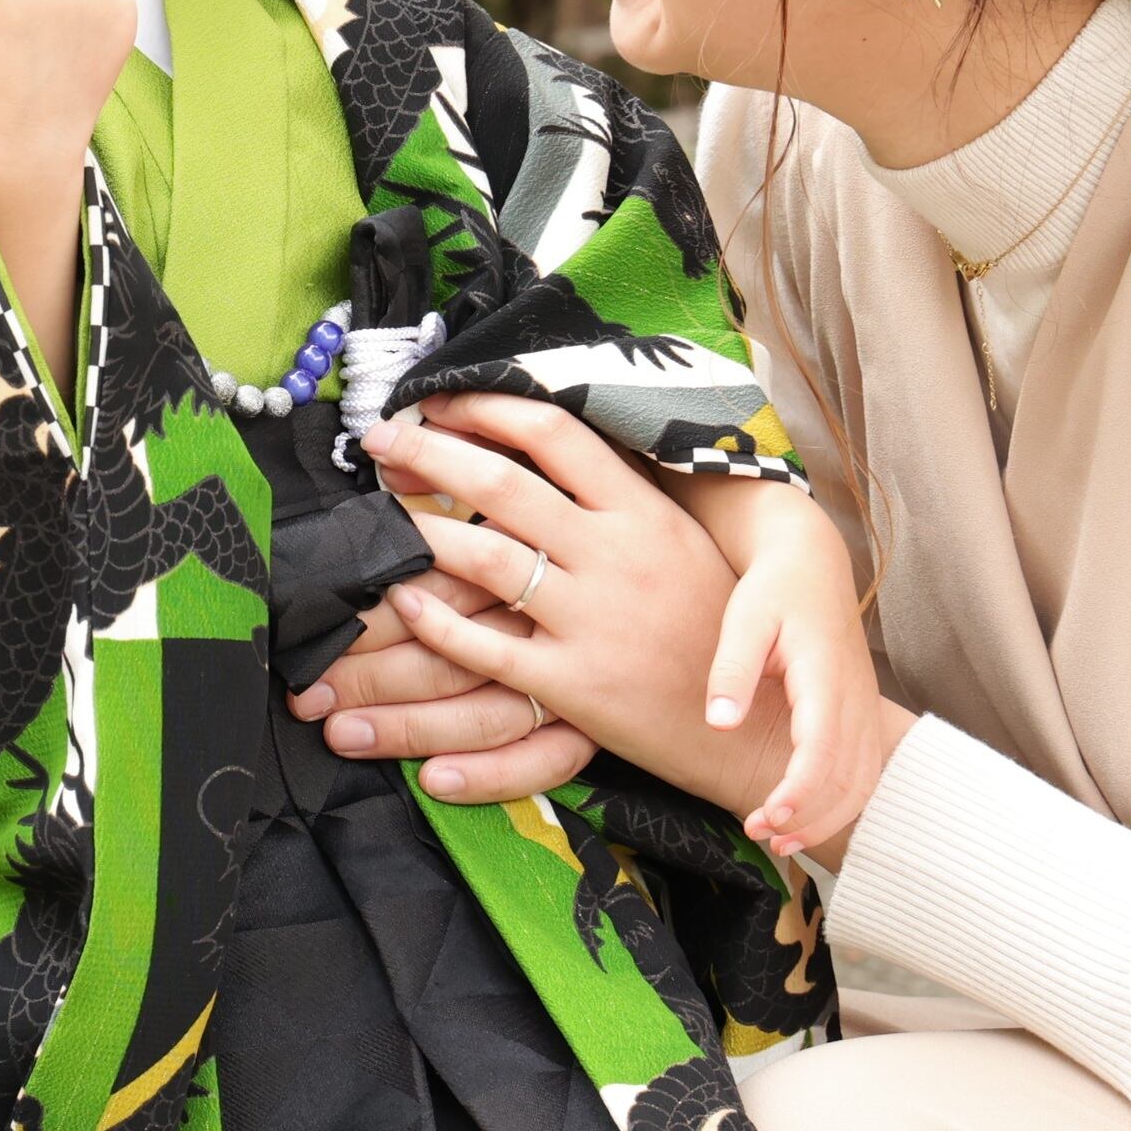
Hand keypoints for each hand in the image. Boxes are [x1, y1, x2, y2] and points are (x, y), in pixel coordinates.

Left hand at [349, 393, 793, 818]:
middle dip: (428, 453)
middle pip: (503, 483)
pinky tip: (402, 600)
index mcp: (644, 513)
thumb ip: (616, 498)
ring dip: (417, 532)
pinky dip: (436, 620)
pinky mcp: (574, 684)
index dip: (486, 408)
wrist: (756, 729)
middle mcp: (617, 556)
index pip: (555, 434)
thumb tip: (543, 443)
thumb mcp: (679, 543)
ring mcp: (594, 620)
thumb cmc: (712, 628)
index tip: (435, 401)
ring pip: (485, 557)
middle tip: (378, 440)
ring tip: (373, 517)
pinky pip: (488, 646)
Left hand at [703, 532, 880, 864]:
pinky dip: (837, 804)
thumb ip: (732, 670)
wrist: (811, 564)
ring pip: (862, 781)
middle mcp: (854, 698)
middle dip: (809, 818)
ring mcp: (863, 707)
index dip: (799, 790)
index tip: (768, 817)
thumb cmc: (772, 590)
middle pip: (848, 777)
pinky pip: (862, 771)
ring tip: (777, 841)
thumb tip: (718, 724)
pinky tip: (799, 818)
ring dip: (825, 819)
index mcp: (825, 675)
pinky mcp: (859, 714)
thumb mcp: (744, 619)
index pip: (823, 748)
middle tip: (759, 834)